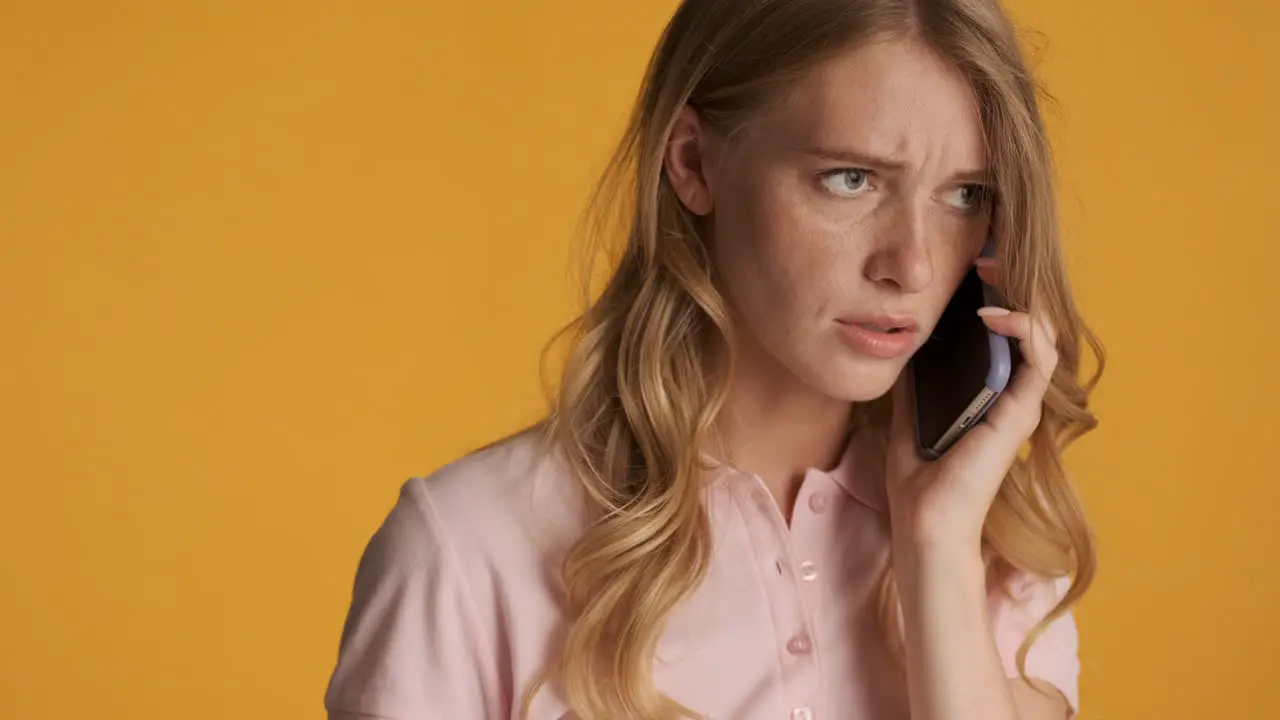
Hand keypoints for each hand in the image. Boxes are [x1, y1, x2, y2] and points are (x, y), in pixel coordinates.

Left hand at [885, 259, 1058, 551]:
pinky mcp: (1020, 412)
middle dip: (1010, 286)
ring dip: (1020, 296)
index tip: (972, 268)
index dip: (995, 297)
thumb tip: (906, 344)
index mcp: (988, 396)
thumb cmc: (918, 479)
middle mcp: (1011, 396)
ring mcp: (1020, 403)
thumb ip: (918, 383)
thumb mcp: (911, 414)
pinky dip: (1021, 326)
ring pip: (1041, 334)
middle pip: (1027, 328)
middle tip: (984, 258)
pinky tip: (992, 312)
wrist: (923, 522)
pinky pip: (1037, 357)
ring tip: (990, 272)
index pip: (1004, 336)